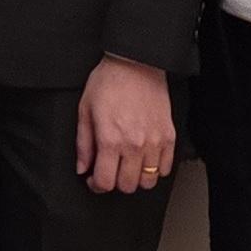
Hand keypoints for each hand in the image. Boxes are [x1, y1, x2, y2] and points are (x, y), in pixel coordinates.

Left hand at [75, 55, 177, 195]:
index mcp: (110, 139)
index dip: (96, 185)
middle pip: (127, 186)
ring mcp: (154, 142)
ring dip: (136, 179)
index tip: (93, 179)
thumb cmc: (109, 82)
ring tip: (127, 167)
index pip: (105, 181)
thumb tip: (82, 167)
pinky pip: (166, 168)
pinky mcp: (169, 136)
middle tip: (109, 172)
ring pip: (148, 181)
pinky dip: (156, 169)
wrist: (136, 64)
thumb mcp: (85, 111)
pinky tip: (144, 159)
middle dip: (114, 183)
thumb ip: (83, 144)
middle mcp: (134, 144)